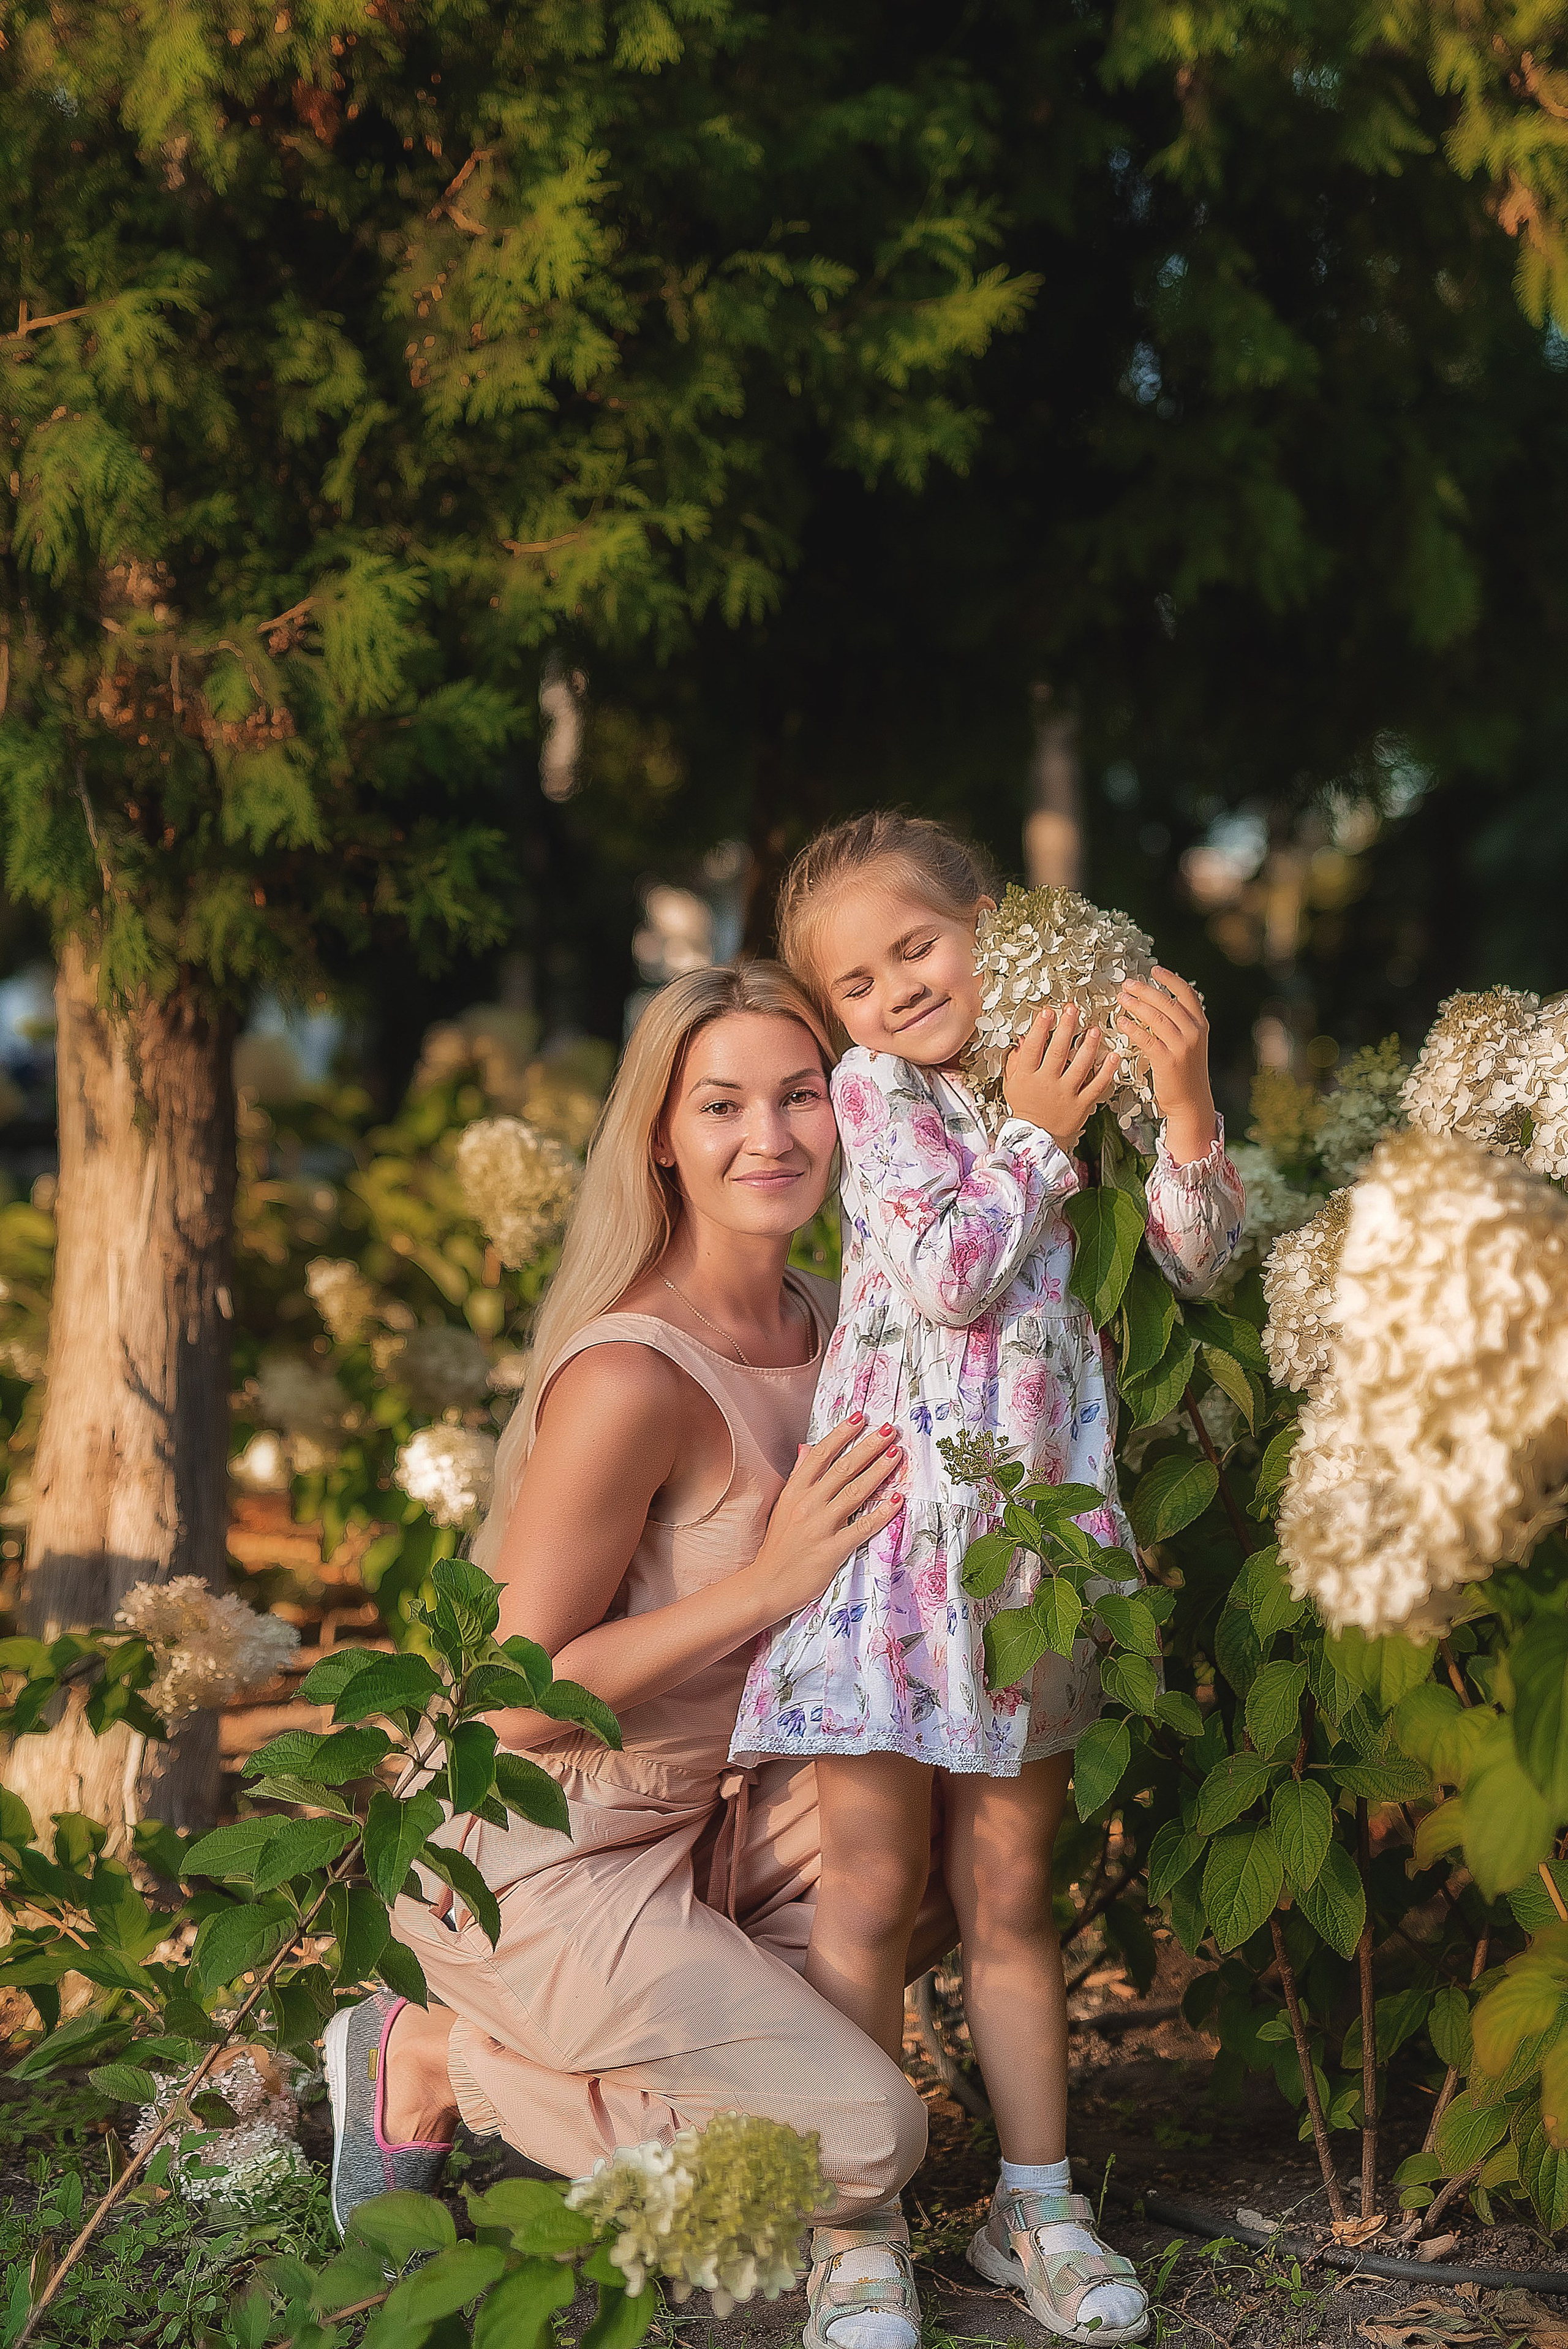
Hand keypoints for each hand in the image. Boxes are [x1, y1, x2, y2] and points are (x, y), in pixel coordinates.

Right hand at [749, 1416, 903, 1615]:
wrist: (767, 1584)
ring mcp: (820, 1526)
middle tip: (890, 1430)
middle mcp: (807, 1504)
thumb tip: (806, 1447)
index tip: (860, 1418)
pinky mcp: (833, 1549)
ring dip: (879, 1471)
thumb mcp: (783, 1505)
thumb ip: (798, 1476)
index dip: (842, 1434)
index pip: (821, 1455)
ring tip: (897, 1454)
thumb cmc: (778, 1545)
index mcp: (794, 1491)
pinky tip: (897, 1499)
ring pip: (855, 1492)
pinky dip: (882, 1513)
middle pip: (843, 1468)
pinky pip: (862, 1527)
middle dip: (868, 1446)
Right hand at [1002, 1005, 1117, 1152]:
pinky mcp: (1081, 1105)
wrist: (1037, 1138)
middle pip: (1057, 1051)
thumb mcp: (1012, 1084)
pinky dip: (1107, 1070)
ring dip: (1088, 1045)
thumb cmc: (1025, 1109)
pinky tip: (1113, 1056)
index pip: (1033, 1047)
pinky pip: (1097, 1085)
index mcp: (1027, 1077)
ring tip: (1093, 1029)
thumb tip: (1022, 1039)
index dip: (1040, 1028)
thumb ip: (1015, 1061)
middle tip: (1073, 1009)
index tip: (1048, 1012)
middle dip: (1066, 1027)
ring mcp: (1065, 1094)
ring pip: (1080, 1066)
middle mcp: (1046, 1084)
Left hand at [1117, 966, 1216, 1163]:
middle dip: (1145, 990)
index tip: (1154, 970)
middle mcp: (1194, 1032)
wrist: (1191, 1102)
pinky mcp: (1167, 1061)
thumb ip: (1179, 1024)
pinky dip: (1132, 1028)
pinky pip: (1147, 1039)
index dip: (1170, 979)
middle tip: (1127, 984)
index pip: (1187, 994)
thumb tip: (1158, 1003)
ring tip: (1121, 998)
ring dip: (1136, 1005)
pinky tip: (1120, 1022)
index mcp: (1200, 1025)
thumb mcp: (1189, 1044)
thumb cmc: (1185, 1072)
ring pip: (1156, 1017)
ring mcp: (1182, 1046)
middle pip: (1167, 1002)